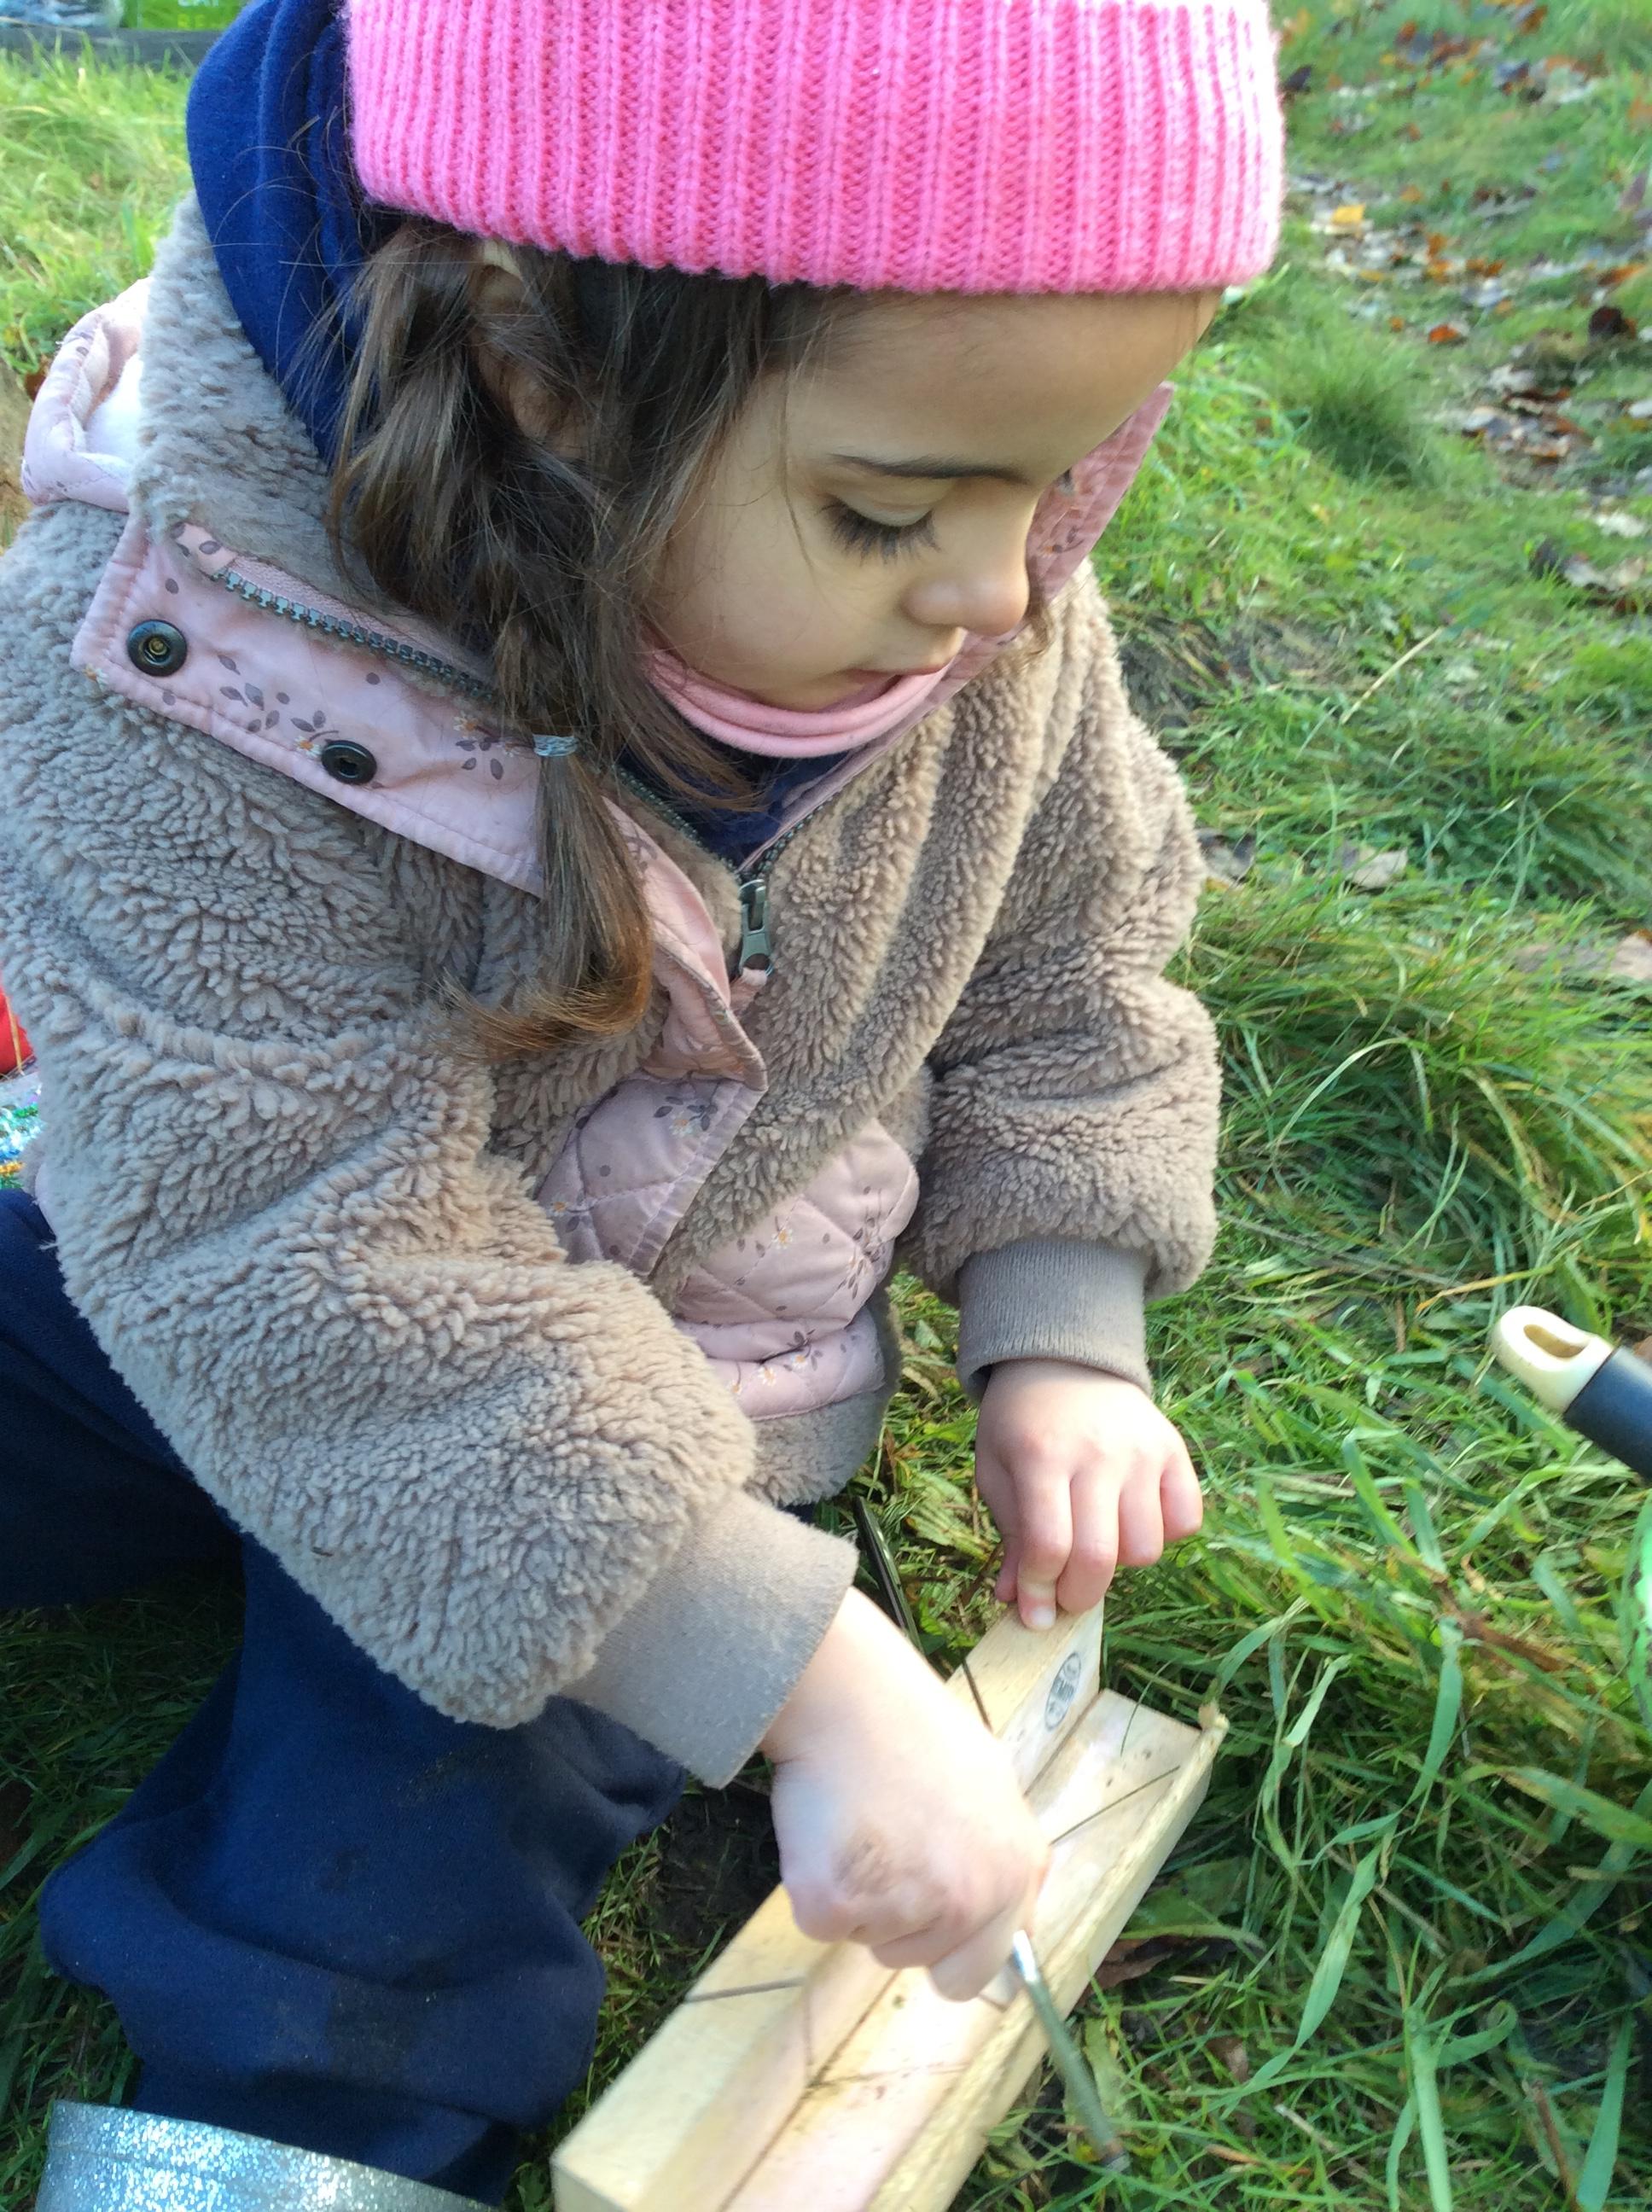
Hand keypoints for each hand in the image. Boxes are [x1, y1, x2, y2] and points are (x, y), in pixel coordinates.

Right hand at [761, 1590, 1047, 1999]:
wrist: (849, 1691)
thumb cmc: (910, 1725)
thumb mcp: (987, 1785)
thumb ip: (993, 1855)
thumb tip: (993, 1916)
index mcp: (1015, 1869)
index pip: (985, 1964)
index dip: (948, 1946)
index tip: (923, 1918)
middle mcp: (973, 1898)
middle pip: (923, 1963)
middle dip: (898, 1927)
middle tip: (881, 1851)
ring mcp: (907, 1906)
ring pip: (870, 1941)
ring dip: (858, 1897)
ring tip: (858, 1819)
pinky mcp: (840, 1906)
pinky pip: (821, 1922)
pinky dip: (814, 1884)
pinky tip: (827, 1825)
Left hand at [975, 1361, 1201, 1628]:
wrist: (1063, 1361)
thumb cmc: (1021, 1425)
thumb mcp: (996, 1471)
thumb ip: (1012, 1537)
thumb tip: (1019, 1605)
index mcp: (1041, 1456)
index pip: (1048, 1545)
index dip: (1040, 1590)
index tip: (1034, 1611)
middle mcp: (1097, 1453)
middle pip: (1098, 1556)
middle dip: (1079, 1596)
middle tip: (1066, 1597)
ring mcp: (1142, 1451)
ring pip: (1146, 1549)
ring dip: (1120, 1563)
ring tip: (1097, 1538)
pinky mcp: (1174, 1450)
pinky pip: (1185, 1522)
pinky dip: (1163, 1535)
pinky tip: (1131, 1517)